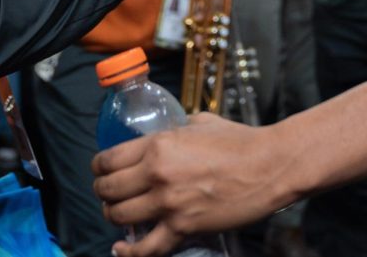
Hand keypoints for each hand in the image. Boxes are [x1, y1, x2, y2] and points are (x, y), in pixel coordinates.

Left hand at [92, 113, 288, 255]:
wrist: (268, 166)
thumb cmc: (238, 141)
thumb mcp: (199, 122)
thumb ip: (175, 130)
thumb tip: (164, 134)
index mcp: (158, 145)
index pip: (109, 159)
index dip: (98, 167)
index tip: (101, 170)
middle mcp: (157, 174)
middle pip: (108, 189)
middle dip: (102, 192)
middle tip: (107, 193)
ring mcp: (169, 203)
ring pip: (119, 217)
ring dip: (113, 216)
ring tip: (118, 214)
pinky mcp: (183, 227)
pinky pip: (146, 248)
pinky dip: (129, 252)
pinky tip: (122, 249)